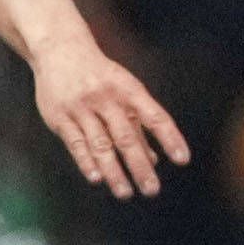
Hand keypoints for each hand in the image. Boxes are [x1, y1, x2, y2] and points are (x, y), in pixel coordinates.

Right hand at [31, 32, 187, 197]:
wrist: (60, 50)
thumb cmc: (102, 77)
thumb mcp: (125, 92)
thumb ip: (139, 126)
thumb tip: (155, 161)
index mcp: (129, 90)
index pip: (155, 117)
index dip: (170, 138)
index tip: (183, 160)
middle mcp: (106, 98)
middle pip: (126, 137)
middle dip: (140, 166)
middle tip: (152, 190)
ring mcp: (82, 108)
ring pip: (100, 144)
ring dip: (114, 171)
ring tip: (126, 193)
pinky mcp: (60, 117)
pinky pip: (75, 143)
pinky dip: (86, 162)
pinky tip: (97, 179)